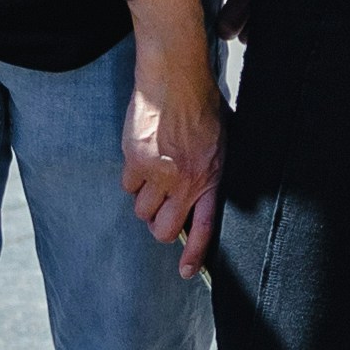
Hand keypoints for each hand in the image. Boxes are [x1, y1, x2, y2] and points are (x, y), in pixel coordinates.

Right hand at [121, 10, 224, 270]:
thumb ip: (213, 173)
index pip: (204, 229)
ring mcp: (158, 173)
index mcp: (212, 178)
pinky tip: (143, 156)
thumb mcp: (222, 144)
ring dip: (145, 199)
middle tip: (162, 208)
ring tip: (155, 174)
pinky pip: (127, 186)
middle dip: (160, 224)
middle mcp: (185, 181)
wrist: (176, 78)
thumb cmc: (203, 106)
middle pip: (161, 230)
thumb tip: (204, 198)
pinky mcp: (135, 160)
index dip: (194, 256)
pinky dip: (132, 177)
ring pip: (141, 210)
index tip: (186, 271)